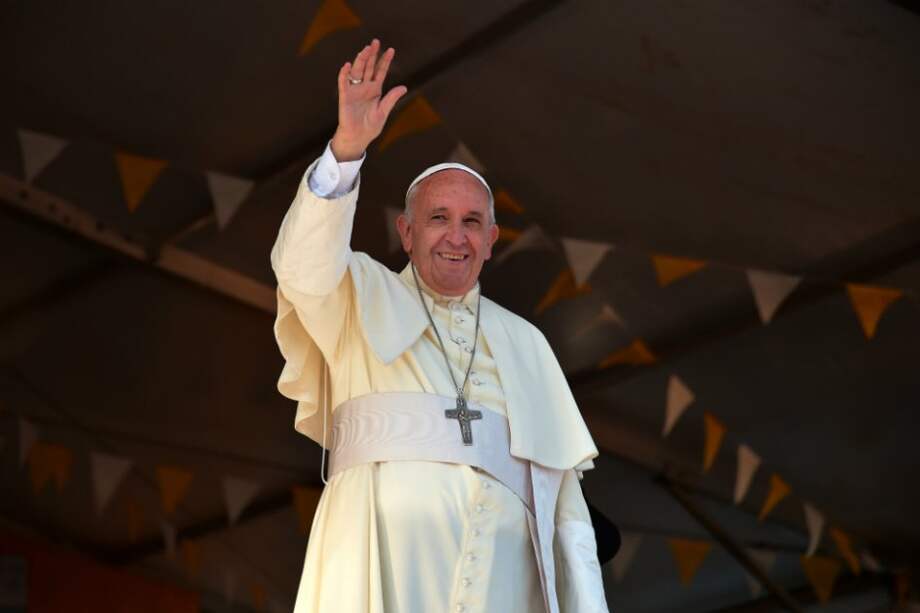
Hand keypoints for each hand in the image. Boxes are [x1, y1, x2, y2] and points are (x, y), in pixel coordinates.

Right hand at [331, 39, 407, 160]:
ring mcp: (354, 91)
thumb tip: (404, 87)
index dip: (385, 61)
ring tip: (365, 49)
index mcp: (375, 90)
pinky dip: (344, 74)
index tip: (391, 50)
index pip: (380, 72)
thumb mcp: (383, 112)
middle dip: (372, 55)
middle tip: (375, 42)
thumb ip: (392, 99)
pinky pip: (344, 83)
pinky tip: (347, 65)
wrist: (358, 138)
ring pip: (357, 71)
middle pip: (368, 67)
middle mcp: (365, 87)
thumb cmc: (370, 126)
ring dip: (361, 60)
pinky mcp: (345, 97)